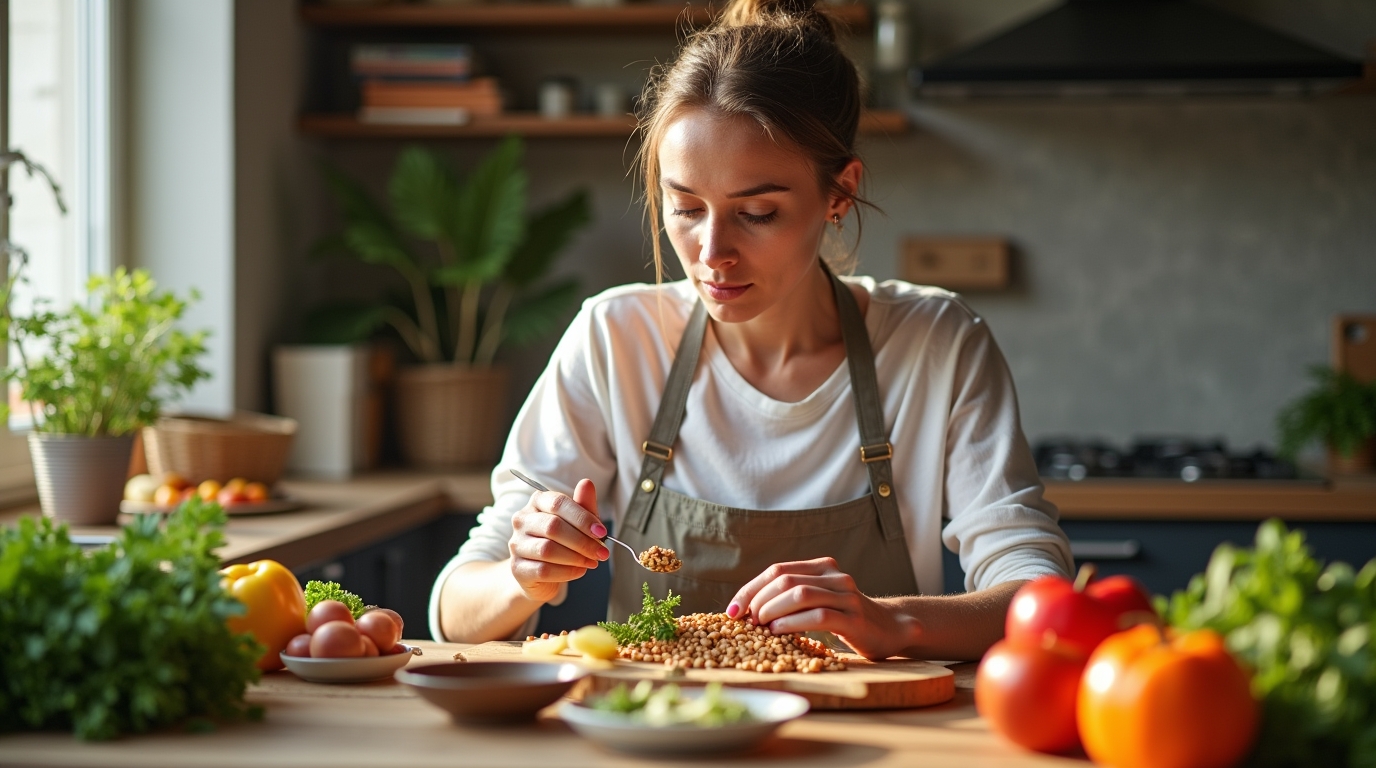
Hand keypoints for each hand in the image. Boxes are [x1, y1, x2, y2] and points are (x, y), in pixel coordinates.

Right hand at [508, 478, 608, 603]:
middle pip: (553, 527)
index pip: (558, 503)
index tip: (601, 532)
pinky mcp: (517, 568)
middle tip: (601, 552)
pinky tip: (579, 570)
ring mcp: (516, 544)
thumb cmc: (562, 542)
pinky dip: (567, 572)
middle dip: (582, 541)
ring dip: (576, 558)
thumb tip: (587, 483)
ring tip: (591, 562)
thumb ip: (584, 505)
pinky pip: (544, 570)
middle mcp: (522, 520)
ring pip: (547, 550)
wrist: (541, 573)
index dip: (582, 518)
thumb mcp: (578, 522)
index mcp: (538, 502)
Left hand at [726, 557, 915, 659]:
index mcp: (822, 567)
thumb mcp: (817, 601)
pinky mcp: (853, 618)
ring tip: (760, 627)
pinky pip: (817, 616)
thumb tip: (746, 610)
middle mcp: (834, 576)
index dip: (750, 589)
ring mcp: (846, 595)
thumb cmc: (844, 618)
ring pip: (799, 595)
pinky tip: (778, 632)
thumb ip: (791, 598)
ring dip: (772, 611)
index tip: (732, 610)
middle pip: (784, 580)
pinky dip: (792, 623)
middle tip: (747, 621)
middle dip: (758, 601)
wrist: (889, 629)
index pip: (777, 570)